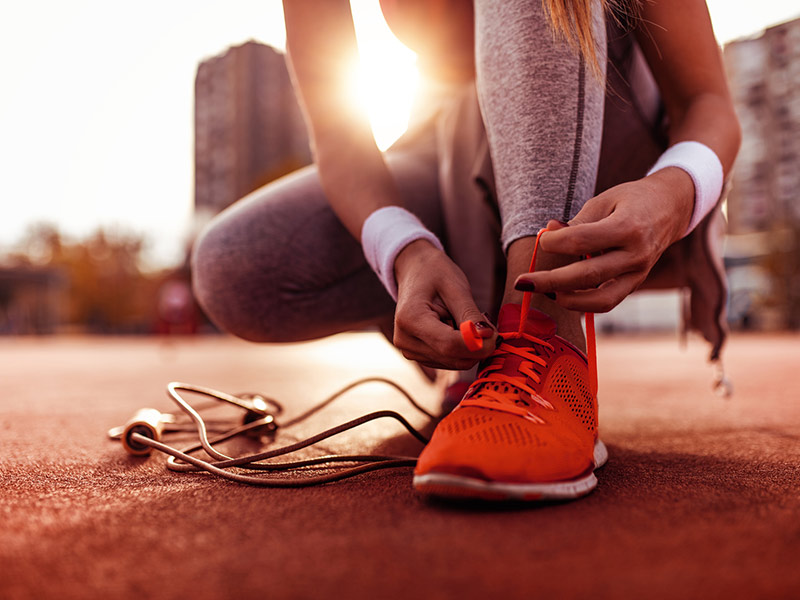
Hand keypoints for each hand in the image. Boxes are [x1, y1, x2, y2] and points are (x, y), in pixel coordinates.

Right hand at [393, 239, 496, 369]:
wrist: (415, 271)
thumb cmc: (435, 273)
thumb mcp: (456, 288)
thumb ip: (470, 315)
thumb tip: (488, 339)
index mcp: (410, 319)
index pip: (449, 345)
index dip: (477, 344)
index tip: (496, 334)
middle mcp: (405, 341)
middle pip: (453, 358)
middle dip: (477, 346)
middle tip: (485, 322)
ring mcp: (410, 351)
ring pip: (455, 362)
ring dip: (470, 347)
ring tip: (464, 319)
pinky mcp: (419, 356)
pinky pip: (451, 361)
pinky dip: (462, 349)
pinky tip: (456, 327)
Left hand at [514, 168, 694, 311]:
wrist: (671, 207)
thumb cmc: (631, 200)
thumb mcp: (604, 200)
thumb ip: (576, 222)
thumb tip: (547, 234)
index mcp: (628, 227)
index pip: (582, 241)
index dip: (554, 243)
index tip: (541, 240)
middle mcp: (636, 254)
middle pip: (588, 275)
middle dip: (549, 281)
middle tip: (521, 281)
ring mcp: (638, 273)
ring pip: (600, 299)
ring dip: (567, 299)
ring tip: (543, 291)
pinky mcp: (635, 284)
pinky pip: (608, 302)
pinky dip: (583, 303)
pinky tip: (562, 295)